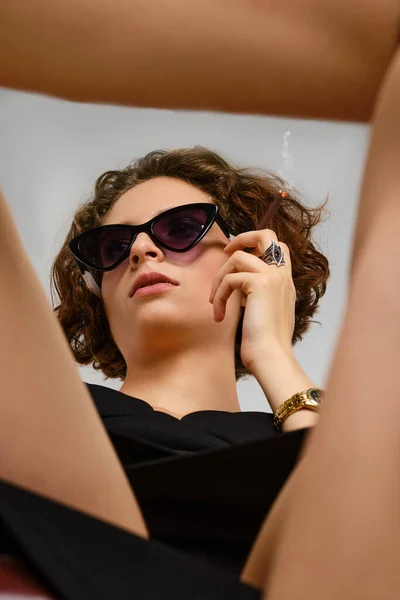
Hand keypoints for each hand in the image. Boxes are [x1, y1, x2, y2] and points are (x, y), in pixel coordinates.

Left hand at [209, 228, 296, 370]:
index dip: (255, 244)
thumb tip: (238, 288)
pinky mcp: (260, 283)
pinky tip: (219, 314)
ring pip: (239, 257)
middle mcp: (282, 275)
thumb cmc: (265, 344)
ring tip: (215, 301)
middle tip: (225, 252)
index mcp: (285, 282)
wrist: (272, 357)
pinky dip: (219, 296)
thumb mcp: (263, 313)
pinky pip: (230, 279)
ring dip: (220, 277)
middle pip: (267, 235)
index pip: (277, 248)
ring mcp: (273, 277)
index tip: (235, 257)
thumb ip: (256, 296)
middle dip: (242, 238)